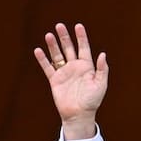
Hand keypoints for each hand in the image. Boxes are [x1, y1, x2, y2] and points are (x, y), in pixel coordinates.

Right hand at [33, 22, 108, 139]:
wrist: (79, 115)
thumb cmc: (92, 101)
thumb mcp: (101, 84)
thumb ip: (102, 69)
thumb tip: (103, 54)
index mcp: (87, 67)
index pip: (84, 48)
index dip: (81, 37)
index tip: (78, 26)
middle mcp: (75, 67)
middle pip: (69, 48)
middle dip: (64, 37)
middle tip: (59, 25)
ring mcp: (64, 73)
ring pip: (57, 55)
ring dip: (53, 45)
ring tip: (49, 35)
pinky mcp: (55, 80)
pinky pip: (47, 67)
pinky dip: (43, 59)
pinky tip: (38, 50)